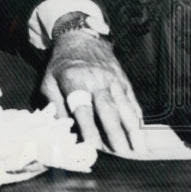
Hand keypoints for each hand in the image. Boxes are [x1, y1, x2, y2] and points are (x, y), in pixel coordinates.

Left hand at [41, 31, 146, 154]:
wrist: (80, 38)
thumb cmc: (62, 64)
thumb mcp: (48, 81)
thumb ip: (55, 106)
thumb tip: (64, 130)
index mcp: (75, 81)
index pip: (83, 109)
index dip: (89, 128)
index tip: (93, 146)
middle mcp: (96, 80)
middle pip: (108, 109)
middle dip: (116, 132)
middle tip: (122, 153)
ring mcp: (112, 80)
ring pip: (125, 106)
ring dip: (133, 128)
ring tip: (139, 148)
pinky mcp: (123, 80)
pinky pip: (132, 100)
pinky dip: (138, 117)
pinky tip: (142, 132)